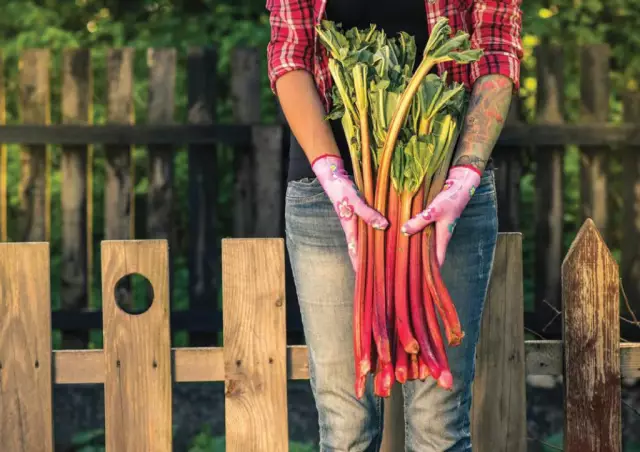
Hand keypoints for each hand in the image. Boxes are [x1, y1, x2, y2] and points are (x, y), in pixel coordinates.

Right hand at [312, 155, 388, 269]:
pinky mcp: (360, 212)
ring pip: (366, 238)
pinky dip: (376, 232)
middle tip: (379, 273)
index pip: (354, 252)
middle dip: (368, 260)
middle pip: (361, 248)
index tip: (364, 279)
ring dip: (373, 247)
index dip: (359, 265)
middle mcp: (353, 227)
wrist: (334, 176)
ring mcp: (356, 220)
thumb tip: (384, 227)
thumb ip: (368, 214)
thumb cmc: (342, 190)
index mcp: (350, 228)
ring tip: (385, 258)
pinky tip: (384, 234)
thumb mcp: (355, 201)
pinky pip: (369, 227)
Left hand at [401, 165, 481, 266]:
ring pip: (422, 243)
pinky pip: (420, 232)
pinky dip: (412, 235)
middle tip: (400, 271)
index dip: (429, 273)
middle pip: (427, 255)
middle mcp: (439, 237)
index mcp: (442, 239)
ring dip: (412, 248)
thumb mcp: (434, 210)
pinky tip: (400, 236)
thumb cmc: (450, 199)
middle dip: (416, 262)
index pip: (436, 262)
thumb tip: (405, 231)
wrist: (459, 186)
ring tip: (396, 256)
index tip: (417, 282)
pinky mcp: (430, 221)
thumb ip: (420, 220)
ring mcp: (435, 229)